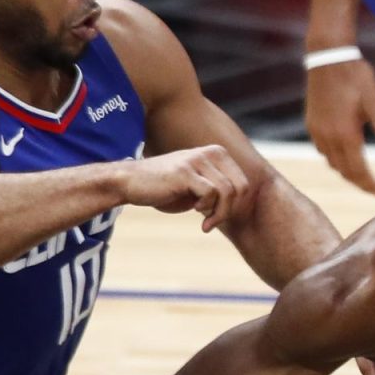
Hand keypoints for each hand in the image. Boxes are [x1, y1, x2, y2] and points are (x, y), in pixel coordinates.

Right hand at [123, 145, 250, 232]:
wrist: (131, 184)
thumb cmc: (165, 190)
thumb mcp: (198, 189)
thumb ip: (219, 191)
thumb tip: (243, 205)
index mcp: (216, 154)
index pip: (244, 182)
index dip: (236, 205)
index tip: (220, 217)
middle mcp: (210, 152)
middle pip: (241, 187)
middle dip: (231, 210)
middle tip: (214, 222)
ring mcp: (197, 160)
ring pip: (227, 192)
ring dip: (219, 213)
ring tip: (206, 222)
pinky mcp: (185, 171)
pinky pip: (211, 193)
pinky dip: (207, 209)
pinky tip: (196, 213)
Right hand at [305, 58, 374, 195]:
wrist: (328, 57)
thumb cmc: (355, 75)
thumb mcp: (373, 99)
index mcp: (346, 134)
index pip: (358, 170)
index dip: (369, 184)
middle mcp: (329, 137)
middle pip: (344, 171)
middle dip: (359, 182)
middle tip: (372, 188)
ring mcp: (317, 131)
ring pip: (331, 162)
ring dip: (345, 171)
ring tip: (360, 174)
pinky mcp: (311, 124)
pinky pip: (322, 151)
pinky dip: (334, 158)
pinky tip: (343, 154)